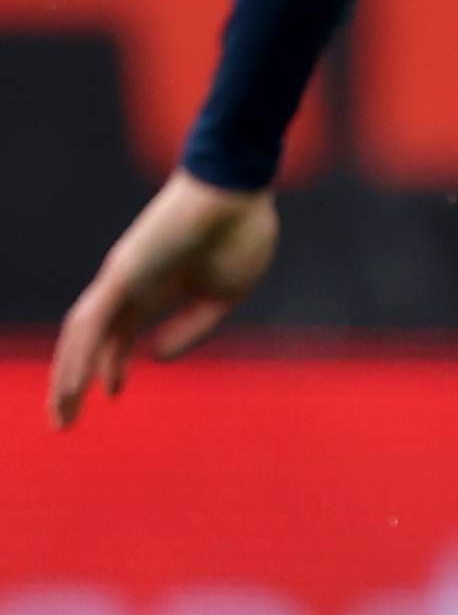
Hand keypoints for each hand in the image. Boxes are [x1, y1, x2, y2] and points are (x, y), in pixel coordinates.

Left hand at [49, 171, 276, 426]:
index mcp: (157, 291)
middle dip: (76, 382)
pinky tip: (74, 387)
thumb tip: (154, 357)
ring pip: (82, 337)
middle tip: (64, 421)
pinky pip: (91, 323)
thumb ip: (190, 329)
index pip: (119, 335)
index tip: (111, 395)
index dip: (110, 365)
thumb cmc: (240, 234)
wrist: (237, 193)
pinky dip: (81, 357)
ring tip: (60, 417)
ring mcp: (121, 280)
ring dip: (67, 379)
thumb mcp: (222, 297)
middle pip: (91, 340)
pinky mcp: (121, 275)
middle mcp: (130, 288)